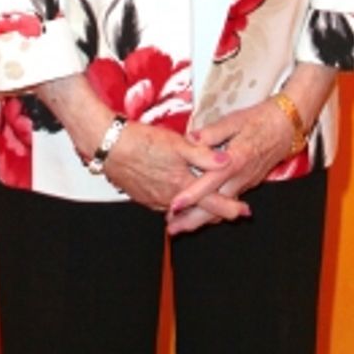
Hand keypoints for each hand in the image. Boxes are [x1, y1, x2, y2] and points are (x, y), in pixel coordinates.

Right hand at [103, 121, 249, 220]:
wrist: (109, 146)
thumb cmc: (142, 141)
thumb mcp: (177, 143)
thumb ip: (204, 155)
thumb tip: (227, 161)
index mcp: (182, 185)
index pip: (213, 202)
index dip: (230, 207)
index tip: (244, 211)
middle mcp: (169, 198)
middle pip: (199, 211)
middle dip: (217, 212)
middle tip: (234, 212)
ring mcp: (155, 200)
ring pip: (182, 210)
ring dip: (196, 210)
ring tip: (209, 208)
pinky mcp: (143, 198)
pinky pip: (166, 206)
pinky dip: (178, 207)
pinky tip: (180, 202)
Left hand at [164, 99, 294, 235]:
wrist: (286, 127)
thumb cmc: (259, 120)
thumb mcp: (235, 120)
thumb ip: (212, 132)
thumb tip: (191, 138)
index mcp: (236, 159)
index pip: (211, 181)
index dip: (192, 195)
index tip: (175, 205)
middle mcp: (241, 177)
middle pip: (216, 206)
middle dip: (193, 220)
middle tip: (172, 228)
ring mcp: (245, 183)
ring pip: (222, 210)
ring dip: (201, 220)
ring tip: (179, 226)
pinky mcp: (247, 185)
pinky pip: (228, 203)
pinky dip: (213, 213)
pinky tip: (198, 215)